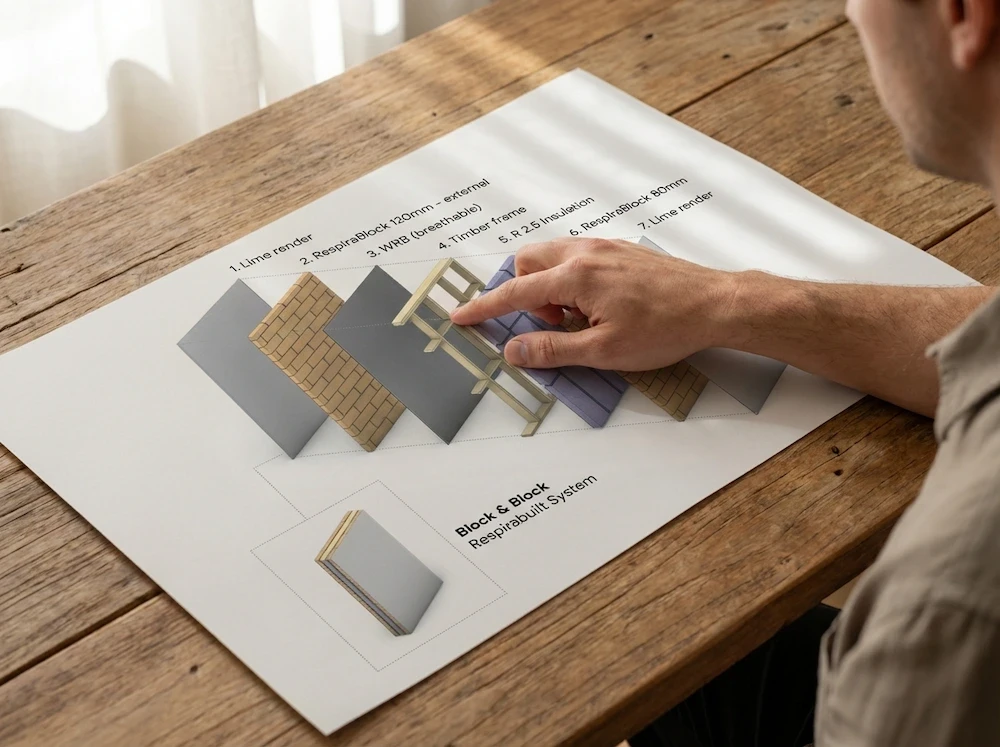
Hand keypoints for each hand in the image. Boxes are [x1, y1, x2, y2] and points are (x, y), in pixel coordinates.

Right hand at [449, 237, 740, 369]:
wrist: (714, 305)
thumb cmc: (665, 327)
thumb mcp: (604, 351)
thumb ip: (553, 349)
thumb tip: (515, 350)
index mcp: (576, 277)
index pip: (515, 292)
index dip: (484, 308)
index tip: (461, 315)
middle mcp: (585, 252)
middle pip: (528, 263)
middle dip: (524, 294)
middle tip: (551, 326)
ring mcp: (605, 247)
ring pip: (553, 257)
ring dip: (550, 288)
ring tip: (578, 320)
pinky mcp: (621, 250)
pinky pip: (578, 258)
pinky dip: (572, 281)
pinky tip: (599, 307)